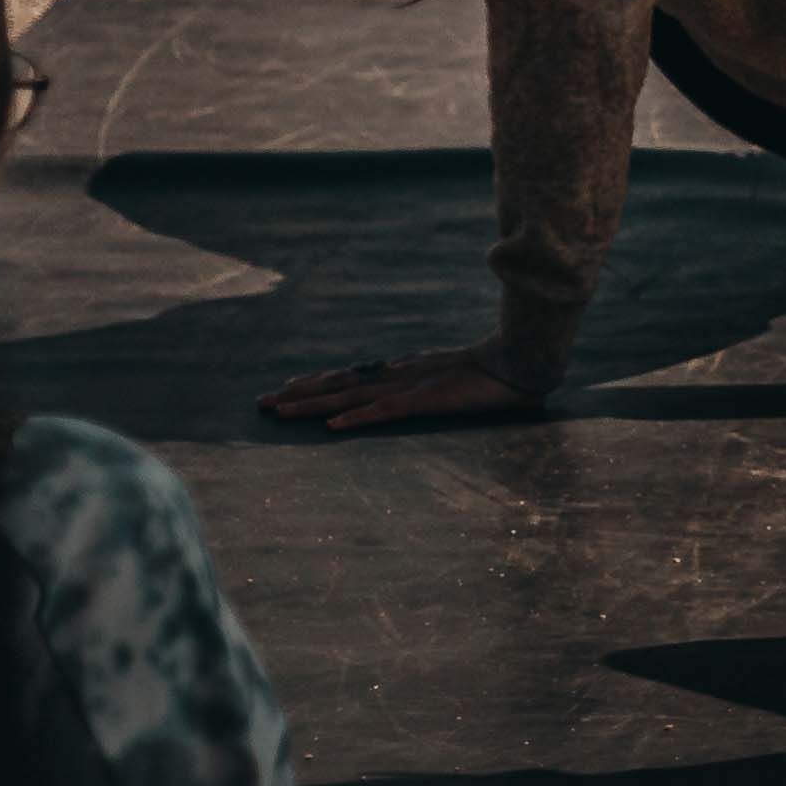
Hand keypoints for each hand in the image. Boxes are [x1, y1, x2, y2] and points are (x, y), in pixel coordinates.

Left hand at [260, 343, 548, 431]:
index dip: (316, 382)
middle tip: (260, 403)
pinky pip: (385, 412)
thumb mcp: (453, 376)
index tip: (284, 389)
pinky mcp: (427, 400)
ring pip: (351, 397)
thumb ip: (429, 381)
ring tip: (280, 411)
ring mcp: (410, 387)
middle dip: (298, 394)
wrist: (524, 359)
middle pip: (339, 384)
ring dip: (313, 405)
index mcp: (404, 370)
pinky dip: (358, 418)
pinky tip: (334, 426)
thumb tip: (407, 390)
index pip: (351, 376)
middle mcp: (398, 375)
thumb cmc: (495, 370)